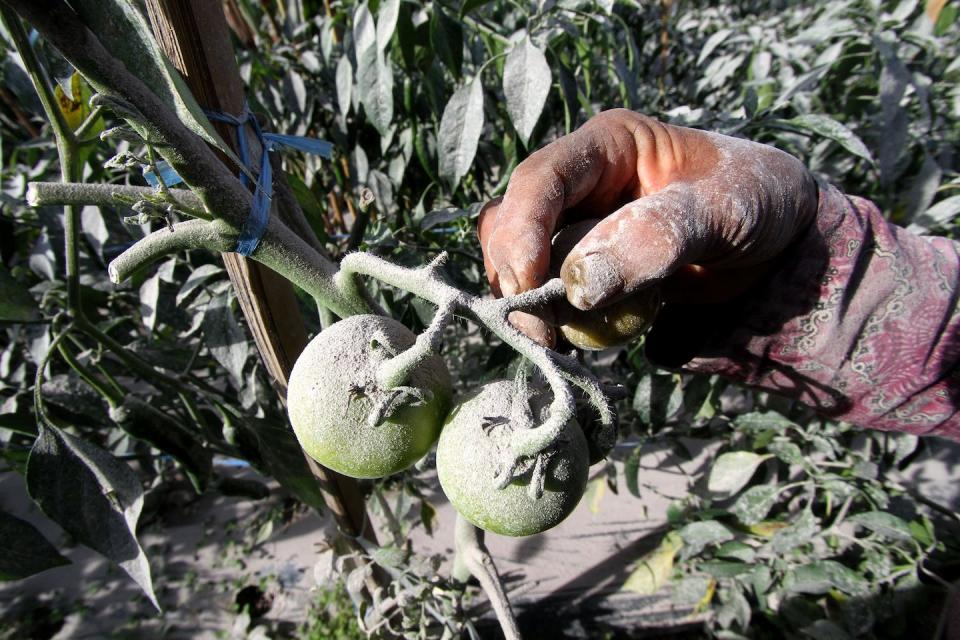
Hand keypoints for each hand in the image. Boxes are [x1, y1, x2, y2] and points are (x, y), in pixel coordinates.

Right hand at [478, 109, 818, 359]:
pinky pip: (545, 295)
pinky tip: (575, 341)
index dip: (522, 227)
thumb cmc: (760, 205)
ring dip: (525, 302)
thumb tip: (580, 284)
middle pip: (510, 222)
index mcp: (609, 146)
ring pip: (515, 261)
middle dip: (515, 275)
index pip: (542, 178)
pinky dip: (550, 321)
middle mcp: (580, 185)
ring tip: (557, 339)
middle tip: (540, 331)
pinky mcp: (582, 274)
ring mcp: (576, 230)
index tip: (527, 281)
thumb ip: (658, 237)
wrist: (781, 250)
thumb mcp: (724, 208)